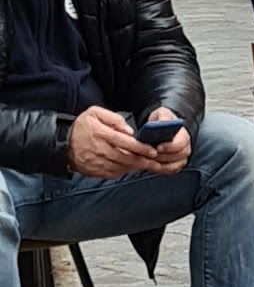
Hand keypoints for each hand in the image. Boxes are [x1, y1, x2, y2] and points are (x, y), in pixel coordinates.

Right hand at [68, 104, 185, 179]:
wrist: (64, 144)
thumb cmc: (82, 127)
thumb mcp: (94, 113)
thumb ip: (113, 118)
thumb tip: (129, 131)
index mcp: (101, 134)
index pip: (125, 142)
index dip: (140, 148)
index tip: (152, 150)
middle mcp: (100, 149)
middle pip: (126, 157)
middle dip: (143, 161)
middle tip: (156, 162)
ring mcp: (98, 162)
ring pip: (122, 167)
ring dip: (136, 167)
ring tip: (148, 165)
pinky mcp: (97, 171)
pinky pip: (115, 173)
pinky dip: (125, 171)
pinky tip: (132, 167)